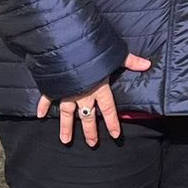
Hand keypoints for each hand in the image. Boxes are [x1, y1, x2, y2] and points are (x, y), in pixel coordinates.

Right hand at [36, 53, 152, 143]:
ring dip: (66, 127)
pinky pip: (47, 98)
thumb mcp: (115, 54)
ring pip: (67, 114)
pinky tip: (40, 115)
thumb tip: (147, 64)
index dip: (112, 123)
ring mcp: (67, 91)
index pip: (108, 110)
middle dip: (90, 131)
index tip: (115, 135)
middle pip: (88, 117)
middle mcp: (83, 93)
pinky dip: (43, 106)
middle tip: (92, 144)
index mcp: (99, 88)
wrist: (66, 44)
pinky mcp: (53, 85)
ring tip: (66, 140)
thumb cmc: (92, 49)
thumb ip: (130, 61)